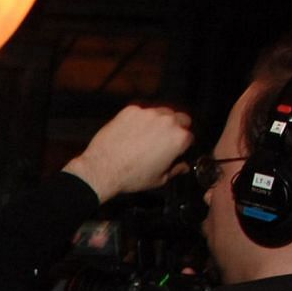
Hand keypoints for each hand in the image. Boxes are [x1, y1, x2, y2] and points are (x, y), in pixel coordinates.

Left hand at [62, 105, 193, 201]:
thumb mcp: (159, 179)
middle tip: (162, 140)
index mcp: (179, 138)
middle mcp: (167, 121)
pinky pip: (140, 112)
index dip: (182, 144)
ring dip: (158, 121)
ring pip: (161, 112)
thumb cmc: (131, 177)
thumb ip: (175, 170)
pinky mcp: (131, 110)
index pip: (189, 136)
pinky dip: (138, 120)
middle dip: (175, 128)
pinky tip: (130, 132)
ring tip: (145, 136)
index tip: (174, 149)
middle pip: (180, 119)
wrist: (102, 169)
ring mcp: (148, 113)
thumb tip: (183, 167)